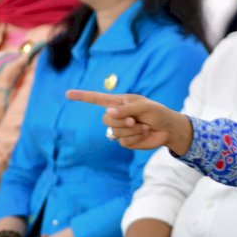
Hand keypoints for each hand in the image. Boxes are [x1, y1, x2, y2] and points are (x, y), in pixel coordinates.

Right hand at [65, 90, 192, 154]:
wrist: (168, 128)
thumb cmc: (157, 112)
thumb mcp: (144, 106)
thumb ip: (126, 109)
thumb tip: (108, 113)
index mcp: (119, 102)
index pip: (97, 99)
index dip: (82, 96)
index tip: (67, 94)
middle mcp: (117, 115)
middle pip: (105, 119)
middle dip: (121, 121)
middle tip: (136, 120)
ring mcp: (120, 129)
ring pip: (114, 132)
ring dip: (131, 130)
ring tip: (143, 126)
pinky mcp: (126, 141)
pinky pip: (123, 141)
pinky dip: (135, 138)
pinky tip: (144, 133)